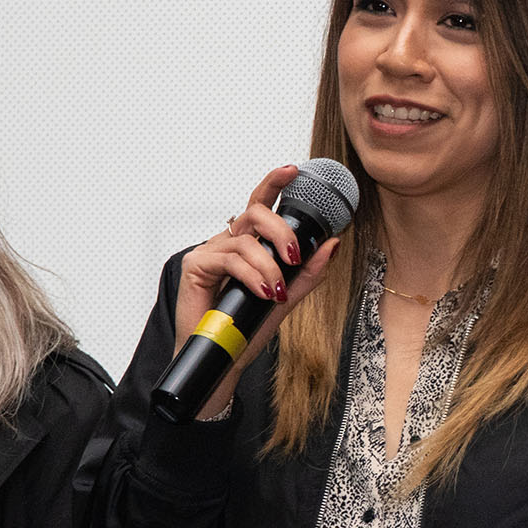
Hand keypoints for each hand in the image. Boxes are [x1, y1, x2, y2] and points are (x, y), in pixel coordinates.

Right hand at [174, 164, 342, 416]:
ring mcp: (209, 252)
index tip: (293, 170)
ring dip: (269, 266)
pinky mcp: (195, 266)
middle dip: (281, 231)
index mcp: (248, 244)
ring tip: (275, 291)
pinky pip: (230, 259)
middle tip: (294, 256)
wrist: (223, 357)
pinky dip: (251, 275)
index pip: (261, 205)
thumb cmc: (248, 327)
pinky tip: (262, 292)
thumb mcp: (287, 297)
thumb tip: (333, 243)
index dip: (274, 183)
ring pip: (246, 240)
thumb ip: (308, 271)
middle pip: (255, 213)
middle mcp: (228, 242)